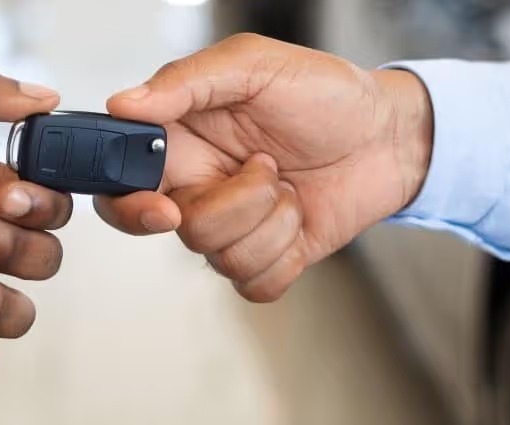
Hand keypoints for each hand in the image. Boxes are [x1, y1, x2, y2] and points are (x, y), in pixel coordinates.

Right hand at [97, 34, 433, 301]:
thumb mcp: (254, 64)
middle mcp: (196, 186)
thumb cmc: (325, 92)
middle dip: (228, 208)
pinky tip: (299, 215)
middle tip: (263, 172)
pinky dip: (285, 253)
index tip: (168, 206)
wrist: (392, 134)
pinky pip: (255, 283)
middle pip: (176, 229)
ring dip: (270, 218)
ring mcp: (232, 226)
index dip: (129, 206)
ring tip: (289, 180)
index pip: (118, 186)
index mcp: (178, 139)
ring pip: (219, 257)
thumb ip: (184, 81)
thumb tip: (123, 103)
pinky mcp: (267, 256)